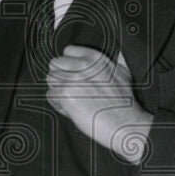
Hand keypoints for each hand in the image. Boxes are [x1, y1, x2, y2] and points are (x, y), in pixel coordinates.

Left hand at [47, 45, 153, 161]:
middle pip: (55, 63)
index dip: (69, 65)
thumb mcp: (123, 74)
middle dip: (60, 76)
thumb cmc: (124, 103)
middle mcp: (83, 64)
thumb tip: (119, 52)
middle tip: (73, 90)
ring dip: (58, 91)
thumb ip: (116, 60)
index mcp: (95, 57)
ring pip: (50, 79)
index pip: (68, 51)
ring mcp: (72, 78)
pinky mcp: (65, 93)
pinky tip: (72, 110)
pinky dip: (58, 105)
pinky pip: (50, 96)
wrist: (123, 124)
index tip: (76, 76)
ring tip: (74, 101)